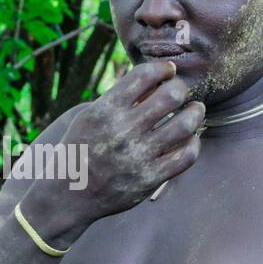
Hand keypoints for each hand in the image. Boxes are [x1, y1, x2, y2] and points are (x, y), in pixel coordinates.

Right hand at [25, 59, 203, 233]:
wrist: (67, 194)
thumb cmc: (81, 149)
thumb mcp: (90, 117)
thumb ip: (120, 99)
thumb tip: (156, 79)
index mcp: (106, 110)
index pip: (145, 74)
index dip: (163, 68)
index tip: (168, 71)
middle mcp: (123, 130)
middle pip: (171, 95)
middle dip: (181, 88)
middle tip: (180, 92)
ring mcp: (138, 156)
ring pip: (185, 124)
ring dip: (195, 113)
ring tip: (195, 111)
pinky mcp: (149, 179)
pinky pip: (186, 156)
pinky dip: (193, 143)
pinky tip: (189, 139)